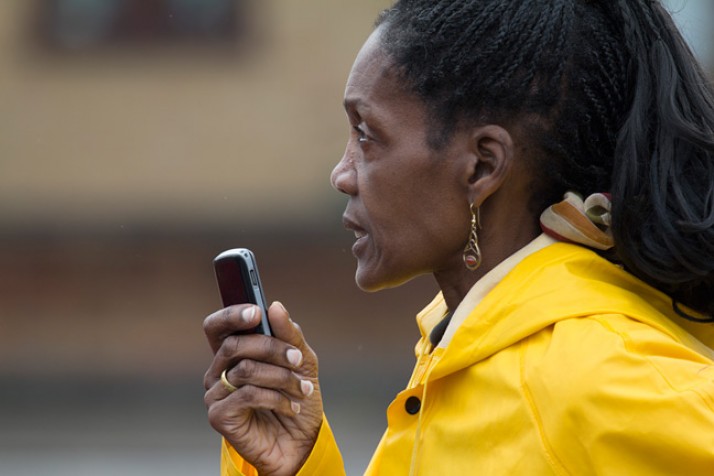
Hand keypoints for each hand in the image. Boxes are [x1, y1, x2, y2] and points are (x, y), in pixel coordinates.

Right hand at [203, 301, 322, 475]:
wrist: (301, 442)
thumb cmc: (297, 398)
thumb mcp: (302, 362)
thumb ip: (290, 335)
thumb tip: (275, 307)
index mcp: (233, 353)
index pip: (217, 326)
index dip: (232, 315)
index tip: (257, 312)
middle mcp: (218, 371)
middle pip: (234, 344)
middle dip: (272, 348)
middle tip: (298, 359)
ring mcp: (215, 394)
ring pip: (245, 369)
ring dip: (282, 377)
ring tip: (303, 389)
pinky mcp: (219, 416)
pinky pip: (247, 394)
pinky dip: (276, 398)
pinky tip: (290, 406)